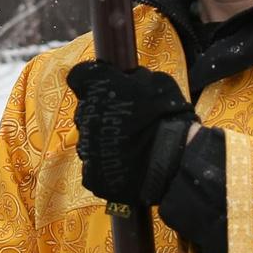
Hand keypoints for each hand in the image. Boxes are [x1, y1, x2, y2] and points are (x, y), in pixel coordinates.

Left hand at [67, 61, 195, 205]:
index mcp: (95, 88)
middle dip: (100, 113)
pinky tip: (125, 163)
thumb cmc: (165, 112)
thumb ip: (131, 78)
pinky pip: (95, 167)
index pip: (80, 77)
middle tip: (124, 119)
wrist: (172, 155)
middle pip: (85, 111)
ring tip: (127, 144)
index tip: (107, 86)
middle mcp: (83, 116)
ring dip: (102, 139)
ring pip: (88, 140)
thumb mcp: (154, 80)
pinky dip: (106, 165)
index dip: (93, 81)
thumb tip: (127, 78)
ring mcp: (85, 147)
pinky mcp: (92, 174)